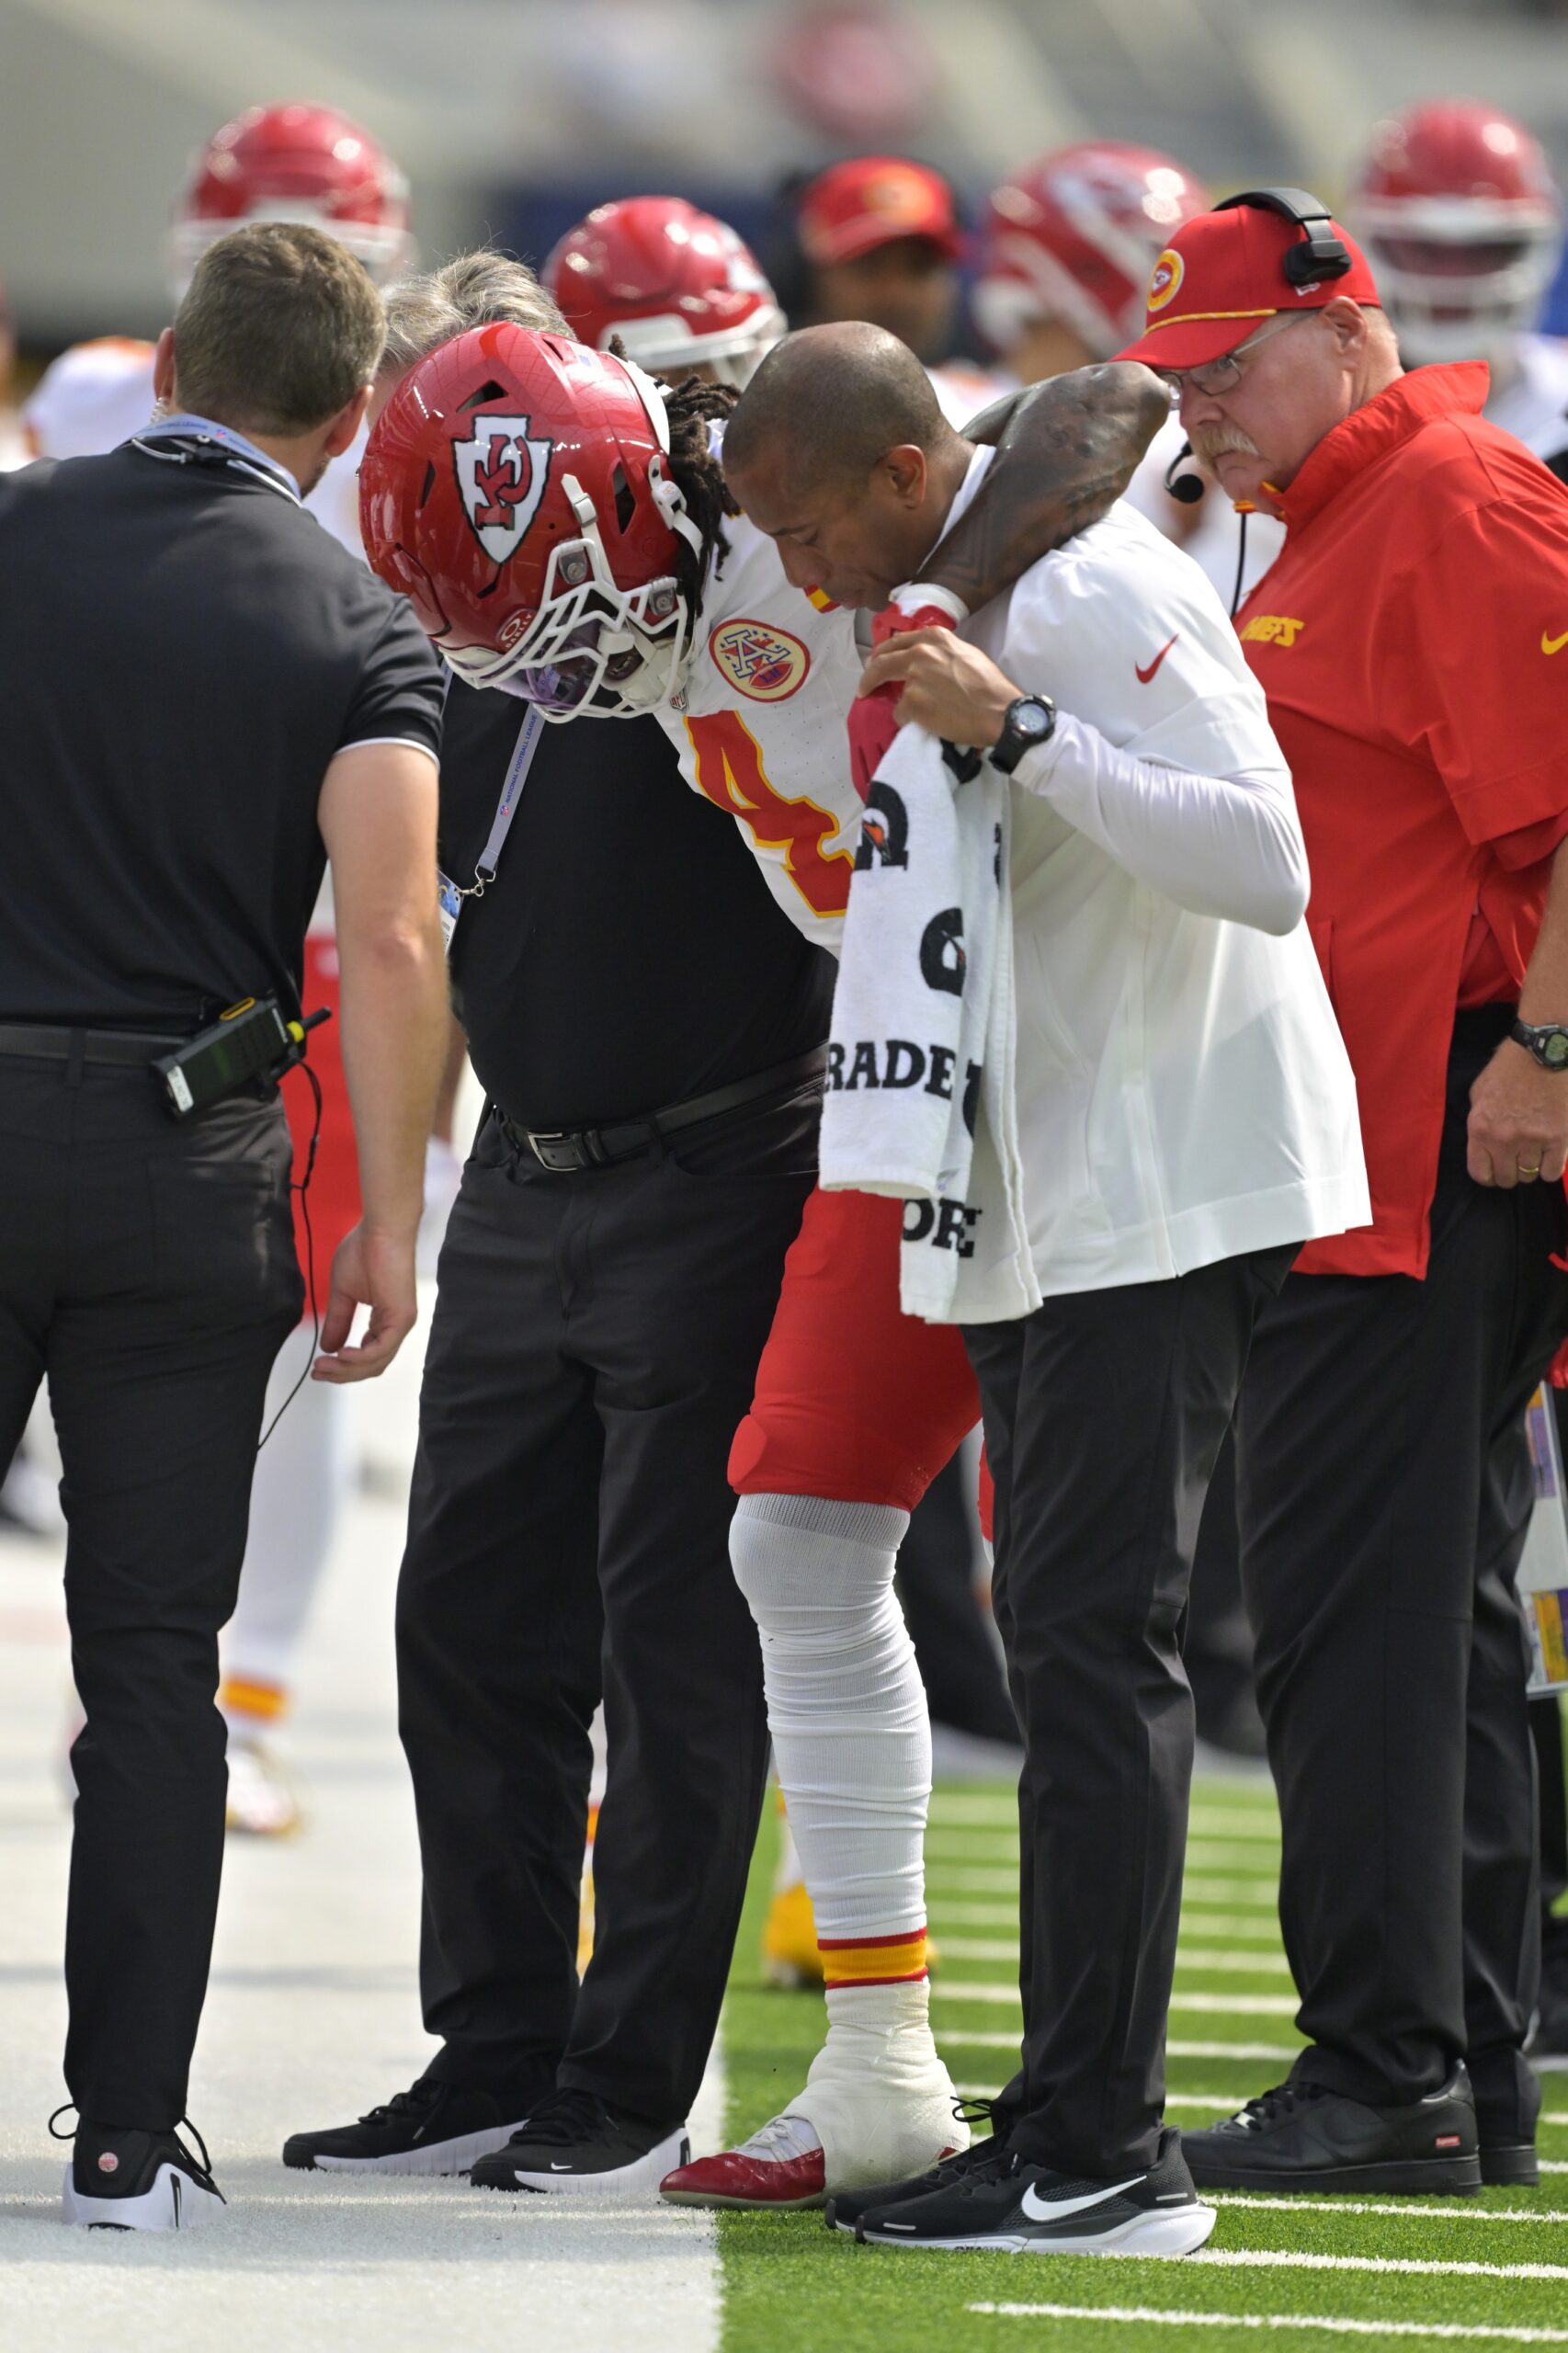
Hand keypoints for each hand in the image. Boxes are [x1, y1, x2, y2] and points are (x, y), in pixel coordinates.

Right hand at [311, 1222, 418, 1381]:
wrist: (381, 1231)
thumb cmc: (364, 1252)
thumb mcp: (343, 1294)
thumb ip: (339, 1321)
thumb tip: (328, 1346)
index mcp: (384, 1320)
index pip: (367, 1356)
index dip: (343, 1367)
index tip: (319, 1366)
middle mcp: (395, 1326)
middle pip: (371, 1365)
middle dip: (342, 1374)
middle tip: (318, 1373)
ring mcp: (401, 1323)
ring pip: (375, 1361)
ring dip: (347, 1369)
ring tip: (324, 1365)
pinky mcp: (401, 1318)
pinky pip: (381, 1349)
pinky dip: (360, 1357)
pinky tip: (341, 1355)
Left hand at [857, 629, 1022, 747]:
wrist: (999, 712)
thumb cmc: (990, 685)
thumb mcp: (966, 653)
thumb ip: (941, 652)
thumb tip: (927, 661)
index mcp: (933, 637)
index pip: (896, 642)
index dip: (883, 654)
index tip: (876, 663)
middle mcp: (919, 652)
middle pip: (881, 661)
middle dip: (869, 675)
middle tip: (865, 686)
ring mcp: (913, 678)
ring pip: (890, 690)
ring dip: (895, 701)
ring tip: (903, 712)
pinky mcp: (911, 703)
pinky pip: (899, 714)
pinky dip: (908, 721)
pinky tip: (923, 724)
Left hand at [1466, 1040, 1567, 1187]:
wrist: (1543, 1052)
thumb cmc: (1508, 1068)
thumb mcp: (1479, 1093)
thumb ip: (1479, 1121)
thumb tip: (1483, 1145)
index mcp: (1480, 1129)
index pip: (1480, 1174)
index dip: (1489, 1175)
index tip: (1496, 1169)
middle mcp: (1503, 1139)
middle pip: (1507, 1179)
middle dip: (1511, 1173)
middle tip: (1517, 1160)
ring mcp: (1532, 1140)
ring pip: (1530, 1175)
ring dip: (1532, 1167)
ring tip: (1534, 1152)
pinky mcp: (1558, 1138)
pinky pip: (1552, 1172)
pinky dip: (1551, 1168)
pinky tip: (1550, 1155)